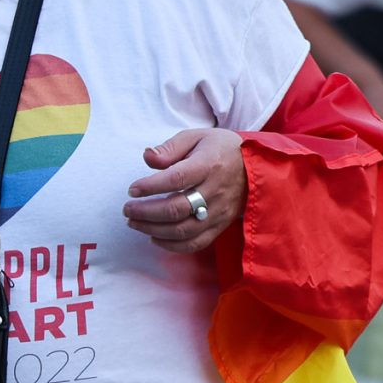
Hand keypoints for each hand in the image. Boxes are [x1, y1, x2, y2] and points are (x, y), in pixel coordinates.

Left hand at [124, 128, 244, 255]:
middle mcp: (215, 191)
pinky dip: (172, 245)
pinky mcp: (220, 226)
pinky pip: (196, 243)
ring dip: (154, 230)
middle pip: (177, 209)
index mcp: (209, 165)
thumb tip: (147, 157)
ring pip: (184, 230)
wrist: (256, 167)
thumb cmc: (220, 149)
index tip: (132, 189)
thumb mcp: (197, 137)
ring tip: (134, 222)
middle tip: (127, 209)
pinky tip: (154, 237)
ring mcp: (219, 212)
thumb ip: (170, 148)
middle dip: (146, 212)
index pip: (177, 179)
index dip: (151, 186)